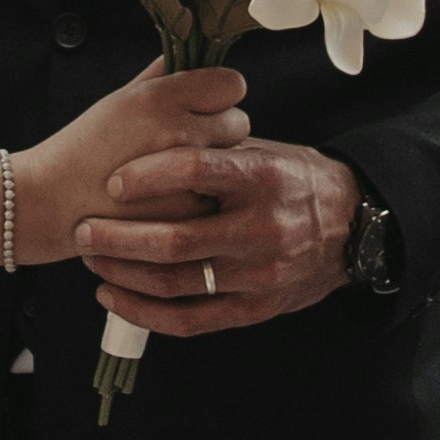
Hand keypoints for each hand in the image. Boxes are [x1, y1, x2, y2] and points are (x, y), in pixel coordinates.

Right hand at [14, 60, 245, 268]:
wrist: (52, 202)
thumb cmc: (84, 148)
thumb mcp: (119, 99)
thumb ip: (161, 74)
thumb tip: (195, 53)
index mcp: (159, 98)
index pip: (231, 83)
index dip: (219, 95)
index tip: (204, 106)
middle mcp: (177, 131)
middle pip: (239, 121)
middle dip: (219, 131)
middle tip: (186, 144)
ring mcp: (185, 176)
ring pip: (232, 162)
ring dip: (215, 165)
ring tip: (178, 172)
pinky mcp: (187, 213)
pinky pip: (218, 197)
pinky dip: (203, 198)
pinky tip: (173, 199)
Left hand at [78, 129, 361, 339]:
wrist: (357, 229)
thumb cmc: (296, 181)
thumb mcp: (266, 150)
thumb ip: (215, 143)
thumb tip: (156, 119)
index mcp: (265, 178)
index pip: (198, 170)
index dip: (149, 175)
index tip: (113, 179)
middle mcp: (264, 230)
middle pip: (177, 240)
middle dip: (120, 236)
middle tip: (83, 228)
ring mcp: (259, 276)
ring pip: (177, 282)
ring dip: (124, 272)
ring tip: (91, 257)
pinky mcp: (254, 310)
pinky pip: (190, 320)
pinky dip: (144, 312)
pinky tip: (113, 297)